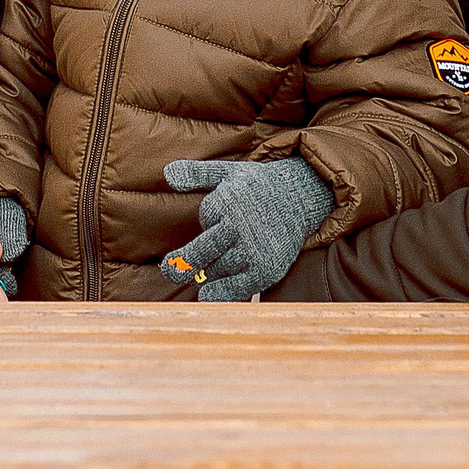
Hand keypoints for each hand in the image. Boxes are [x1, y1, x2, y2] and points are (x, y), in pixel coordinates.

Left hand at [158, 157, 334, 301]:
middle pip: (203, 251)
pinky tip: (207, 295)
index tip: (218, 221)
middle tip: (170, 269)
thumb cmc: (258, 187)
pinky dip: (220, 294)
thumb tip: (167, 172)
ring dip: (208, 273)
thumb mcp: (228, 172)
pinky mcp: (266, 270)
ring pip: (217, 270)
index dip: (209, 220)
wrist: (300, 201)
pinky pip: (236, 288)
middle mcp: (241, 227)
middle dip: (184, 262)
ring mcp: (254, 251)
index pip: (205, 218)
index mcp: (229, 201)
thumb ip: (196, 172)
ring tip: (209, 269)